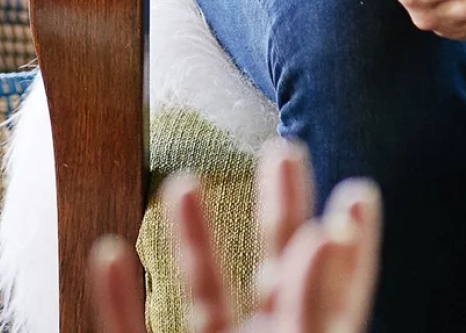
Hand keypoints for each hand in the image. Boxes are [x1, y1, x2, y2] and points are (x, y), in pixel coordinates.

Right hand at [90, 139, 379, 332]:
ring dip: (191, 237)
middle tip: (283, 150)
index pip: (334, 290)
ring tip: (181, 180)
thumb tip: (324, 232)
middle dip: (280, 209)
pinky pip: (130, 332)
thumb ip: (310, 302)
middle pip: (274, 271)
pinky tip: (107, 251)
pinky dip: (116, 296)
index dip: (350, 242)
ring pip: (202, 293)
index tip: (359, 192)